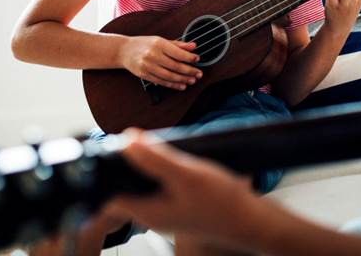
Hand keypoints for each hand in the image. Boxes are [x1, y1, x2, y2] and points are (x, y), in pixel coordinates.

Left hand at [102, 130, 261, 243]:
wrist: (250, 220)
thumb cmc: (221, 203)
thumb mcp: (186, 174)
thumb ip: (155, 159)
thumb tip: (127, 141)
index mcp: (146, 211)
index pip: (110, 191)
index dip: (110, 168)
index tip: (117, 146)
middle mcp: (153, 215)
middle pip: (128, 185)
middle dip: (132, 163)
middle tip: (142, 143)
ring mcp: (167, 212)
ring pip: (146, 185)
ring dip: (151, 165)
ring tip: (162, 149)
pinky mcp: (180, 207)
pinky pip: (163, 187)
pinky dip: (166, 172)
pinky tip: (180, 162)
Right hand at [117, 36, 201, 89]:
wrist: (124, 50)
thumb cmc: (144, 44)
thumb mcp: (161, 40)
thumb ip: (178, 44)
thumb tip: (193, 46)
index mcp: (158, 44)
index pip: (177, 52)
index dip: (189, 57)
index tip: (198, 59)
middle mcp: (152, 55)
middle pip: (174, 66)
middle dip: (189, 71)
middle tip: (198, 74)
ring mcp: (147, 66)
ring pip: (169, 76)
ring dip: (182, 79)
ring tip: (192, 80)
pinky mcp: (144, 75)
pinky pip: (161, 82)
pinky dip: (172, 85)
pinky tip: (181, 85)